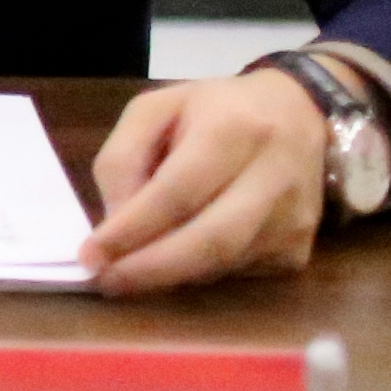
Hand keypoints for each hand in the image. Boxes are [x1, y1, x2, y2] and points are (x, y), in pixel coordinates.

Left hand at [82, 69, 329, 294]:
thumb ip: (123, 158)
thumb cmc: (216, 110)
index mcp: (234, 130)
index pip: (178, 191)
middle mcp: (273, 177)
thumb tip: (113, 221)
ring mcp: (292, 220)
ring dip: (168, 273)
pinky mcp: (299, 250)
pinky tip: (180, 253)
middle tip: (106, 281)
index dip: (132, 228)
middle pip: (209, 241)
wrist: (299, 114)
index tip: (91, 255)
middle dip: (150, 269)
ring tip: (131, 267)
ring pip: (219, 265)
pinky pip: (236, 273)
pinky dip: (198, 271)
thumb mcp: (155, 109)